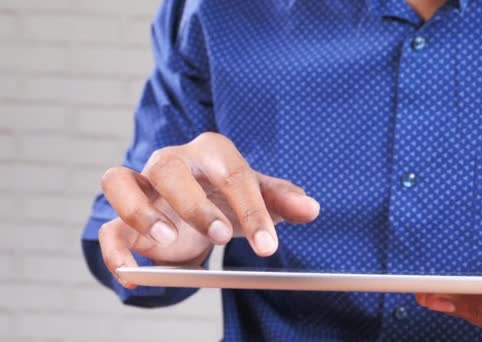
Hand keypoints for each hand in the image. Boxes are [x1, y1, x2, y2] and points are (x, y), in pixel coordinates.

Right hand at [98, 132, 319, 287]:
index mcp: (212, 153)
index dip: (252, 210)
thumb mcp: (260, 198)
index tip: (268, 247)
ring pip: (120, 182)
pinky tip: (133, 274)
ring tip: (169, 239)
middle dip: (194, 202)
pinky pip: (107, 226)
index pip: (233, 174)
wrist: (199, 208)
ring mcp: (143, 186)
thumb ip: (284, 201)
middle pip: (170, 167)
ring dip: (140, 212)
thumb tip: (313, 209)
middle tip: (220, 236)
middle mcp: (172, 162)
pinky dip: (113, 251)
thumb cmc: (230, 197)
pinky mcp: (122, 216)